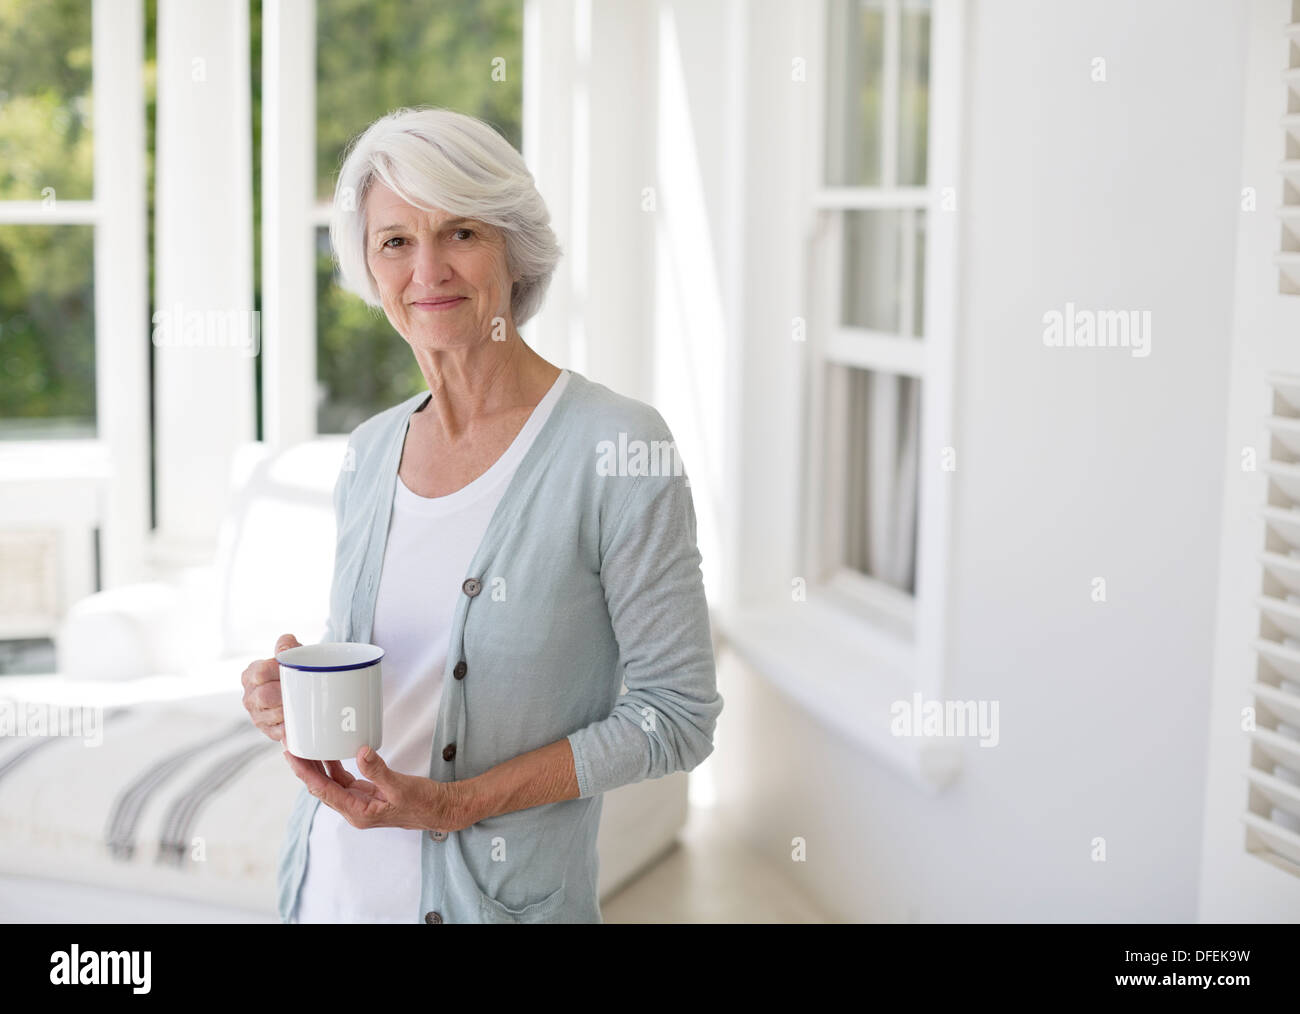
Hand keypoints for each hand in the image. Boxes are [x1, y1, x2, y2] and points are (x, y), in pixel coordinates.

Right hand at [242, 632, 299, 742]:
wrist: (299, 688)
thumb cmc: (294, 668)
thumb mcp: (291, 651)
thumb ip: (286, 645)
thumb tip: (285, 648)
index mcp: (250, 674)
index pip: (261, 672)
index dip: (279, 671)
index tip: (295, 670)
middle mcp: (250, 696)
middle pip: (265, 696)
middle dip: (285, 693)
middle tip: (303, 689)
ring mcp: (257, 715)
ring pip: (273, 715)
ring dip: (290, 711)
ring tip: (304, 703)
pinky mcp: (268, 731)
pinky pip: (279, 733)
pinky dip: (291, 730)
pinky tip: (299, 725)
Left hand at [283, 745, 472, 832]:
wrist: (440, 810)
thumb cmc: (424, 803)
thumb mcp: (401, 787)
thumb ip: (379, 770)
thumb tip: (360, 752)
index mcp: (358, 812)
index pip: (323, 790)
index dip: (305, 772)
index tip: (291, 755)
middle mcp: (354, 810)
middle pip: (321, 787)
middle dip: (305, 768)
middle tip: (291, 745)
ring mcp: (360, 802)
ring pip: (330, 783)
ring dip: (318, 766)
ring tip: (306, 746)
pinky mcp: (367, 794)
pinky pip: (344, 780)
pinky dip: (335, 766)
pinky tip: (331, 753)